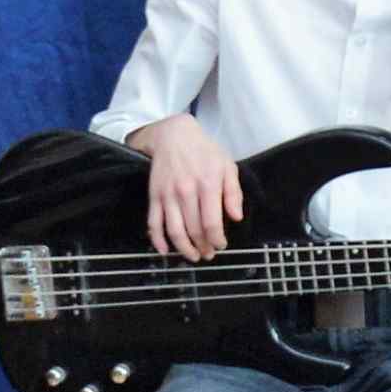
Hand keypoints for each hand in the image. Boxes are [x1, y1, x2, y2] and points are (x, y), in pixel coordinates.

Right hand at [133, 114, 242, 262]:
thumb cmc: (204, 151)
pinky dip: (158, 240)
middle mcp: (186, 191)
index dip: (217, 240)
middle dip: (203, 247)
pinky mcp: (154, 195)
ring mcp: (168, 195)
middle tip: (208, 254)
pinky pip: (154, 223)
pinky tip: (165, 251)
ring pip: (174, 231)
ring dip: (184, 249)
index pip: (211, 223)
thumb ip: (233, 192)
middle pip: (194, 230)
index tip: (221, 245)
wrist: (173, 135)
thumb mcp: (227, 166)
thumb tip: (236, 217)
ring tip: (193, 256)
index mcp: (207, 184)